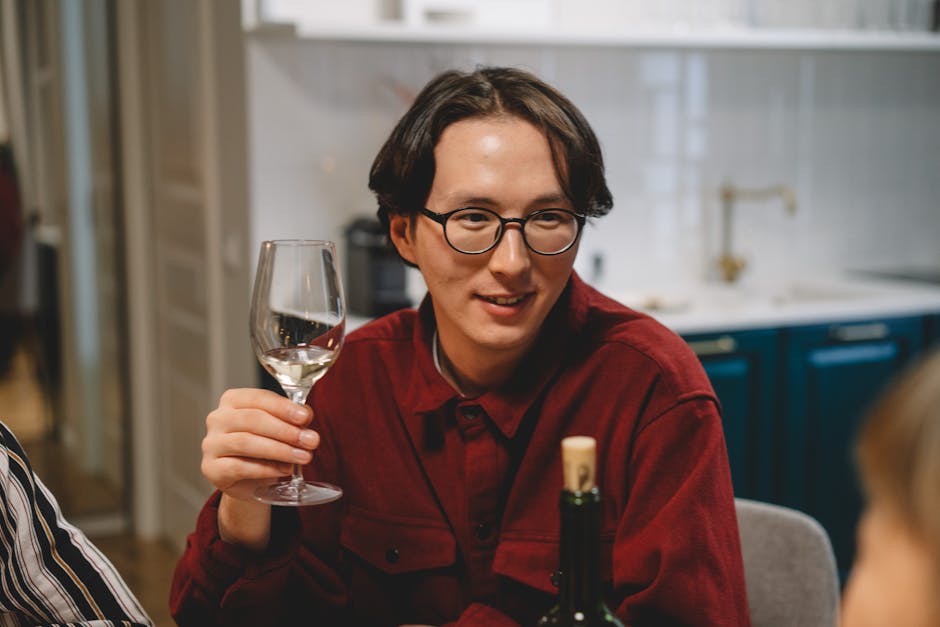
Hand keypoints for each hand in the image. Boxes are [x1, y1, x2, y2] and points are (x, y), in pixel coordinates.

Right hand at [201, 388, 319, 501]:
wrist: (251, 482)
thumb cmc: (265, 449)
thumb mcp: (281, 430)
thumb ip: (293, 419)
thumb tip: (305, 415)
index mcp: (233, 400)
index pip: (259, 398)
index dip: (283, 407)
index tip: (305, 417)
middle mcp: (218, 419)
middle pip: (252, 419)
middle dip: (285, 430)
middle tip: (310, 440)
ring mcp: (211, 444)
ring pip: (245, 442)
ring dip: (279, 450)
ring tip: (302, 457)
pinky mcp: (211, 468)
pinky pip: (239, 467)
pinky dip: (266, 469)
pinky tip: (284, 470)